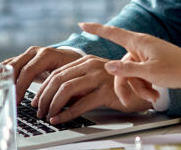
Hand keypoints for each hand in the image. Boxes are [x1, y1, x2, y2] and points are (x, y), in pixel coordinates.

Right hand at [0, 46, 80, 102]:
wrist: (72, 58)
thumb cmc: (72, 70)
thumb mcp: (69, 79)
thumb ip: (58, 90)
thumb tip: (46, 108)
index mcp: (47, 55)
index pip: (28, 70)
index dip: (20, 87)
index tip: (16, 101)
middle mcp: (35, 52)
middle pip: (15, 67)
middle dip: (10, 85)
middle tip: (7, 101)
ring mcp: (27, 54)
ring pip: (9, 65)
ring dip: (3, 80)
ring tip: (1, 96)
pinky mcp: (23, 59)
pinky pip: (9, 65)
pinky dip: (2, 75)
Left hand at [31, 54, 152, 123]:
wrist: (144, 90)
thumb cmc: (118, 87)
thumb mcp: (95, 81)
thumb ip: (78, 83)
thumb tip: (54, 97)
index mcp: (86, 61)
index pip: (57, 72)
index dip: (43, 88)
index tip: (36, 101)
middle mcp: (92, 65)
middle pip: (58, 80)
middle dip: (44, 97)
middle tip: (38, 111)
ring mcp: (99, 77)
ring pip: (66, 90)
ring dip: (52, 105)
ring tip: (47, 116)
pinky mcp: (106, 91)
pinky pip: (80, 104)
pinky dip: (66, 114)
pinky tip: (59, 119)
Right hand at [79, 23, 180, 96]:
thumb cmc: (177, 70)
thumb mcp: (149, 72)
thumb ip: (126, 70)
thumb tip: (106, 66)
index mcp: (139, 42)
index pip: (113, 33)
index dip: (96, 29)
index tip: (81, 24)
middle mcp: (141, 47)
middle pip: (120, 66)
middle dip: (125, 85)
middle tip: (127, 101)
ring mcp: (146, 56)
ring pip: (131, 74)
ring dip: (138, 88)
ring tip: (152, 97)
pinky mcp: (152, 65)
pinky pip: (140, 77)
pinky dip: (145, 87)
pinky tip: (155, 95)